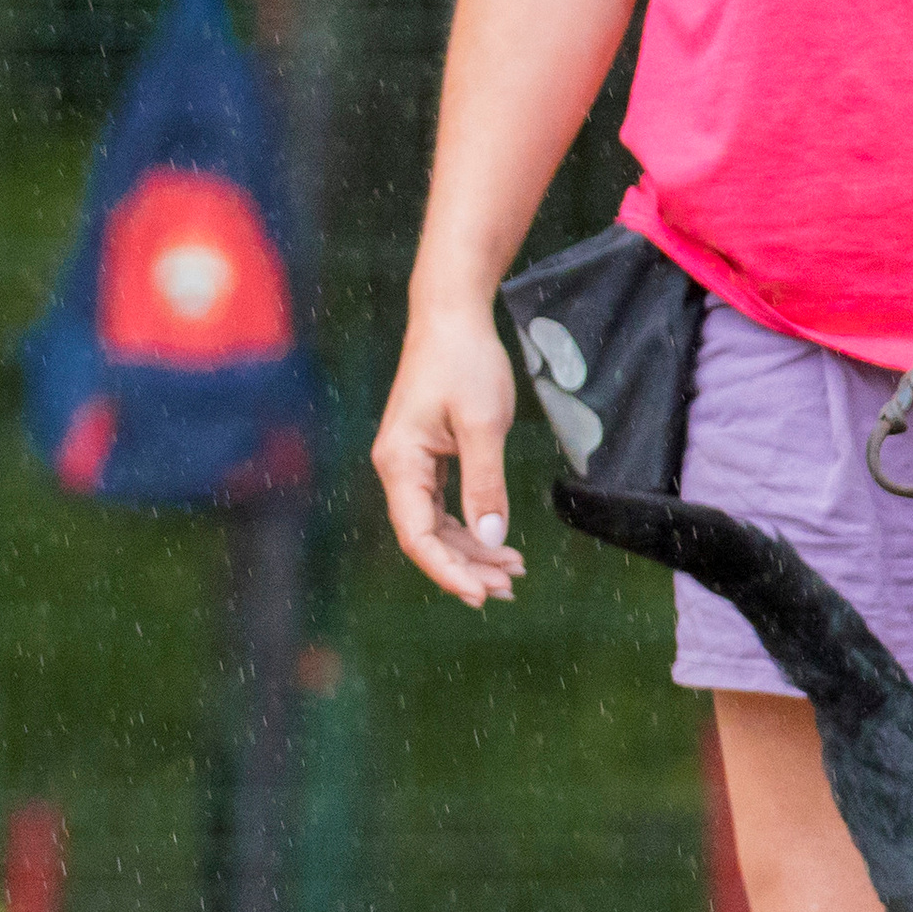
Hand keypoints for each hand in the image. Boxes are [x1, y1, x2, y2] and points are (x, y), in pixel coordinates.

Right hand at [371, 297, 529, 606]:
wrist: (452, 316)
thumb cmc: (465, 362)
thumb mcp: (482, 424)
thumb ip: (486, 483)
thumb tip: (493, 539)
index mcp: (400, 463)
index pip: (418, 536)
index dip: (449, 571)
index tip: (482, 595)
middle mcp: (397, 469)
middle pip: (427, 537)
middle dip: (468, 566)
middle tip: (511, 587)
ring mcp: (411, 464)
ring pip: (439, 524)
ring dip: (473, 551)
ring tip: (514, 572)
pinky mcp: (428, 456)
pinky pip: (446, 505)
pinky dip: (473, 526)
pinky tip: (501, 543)